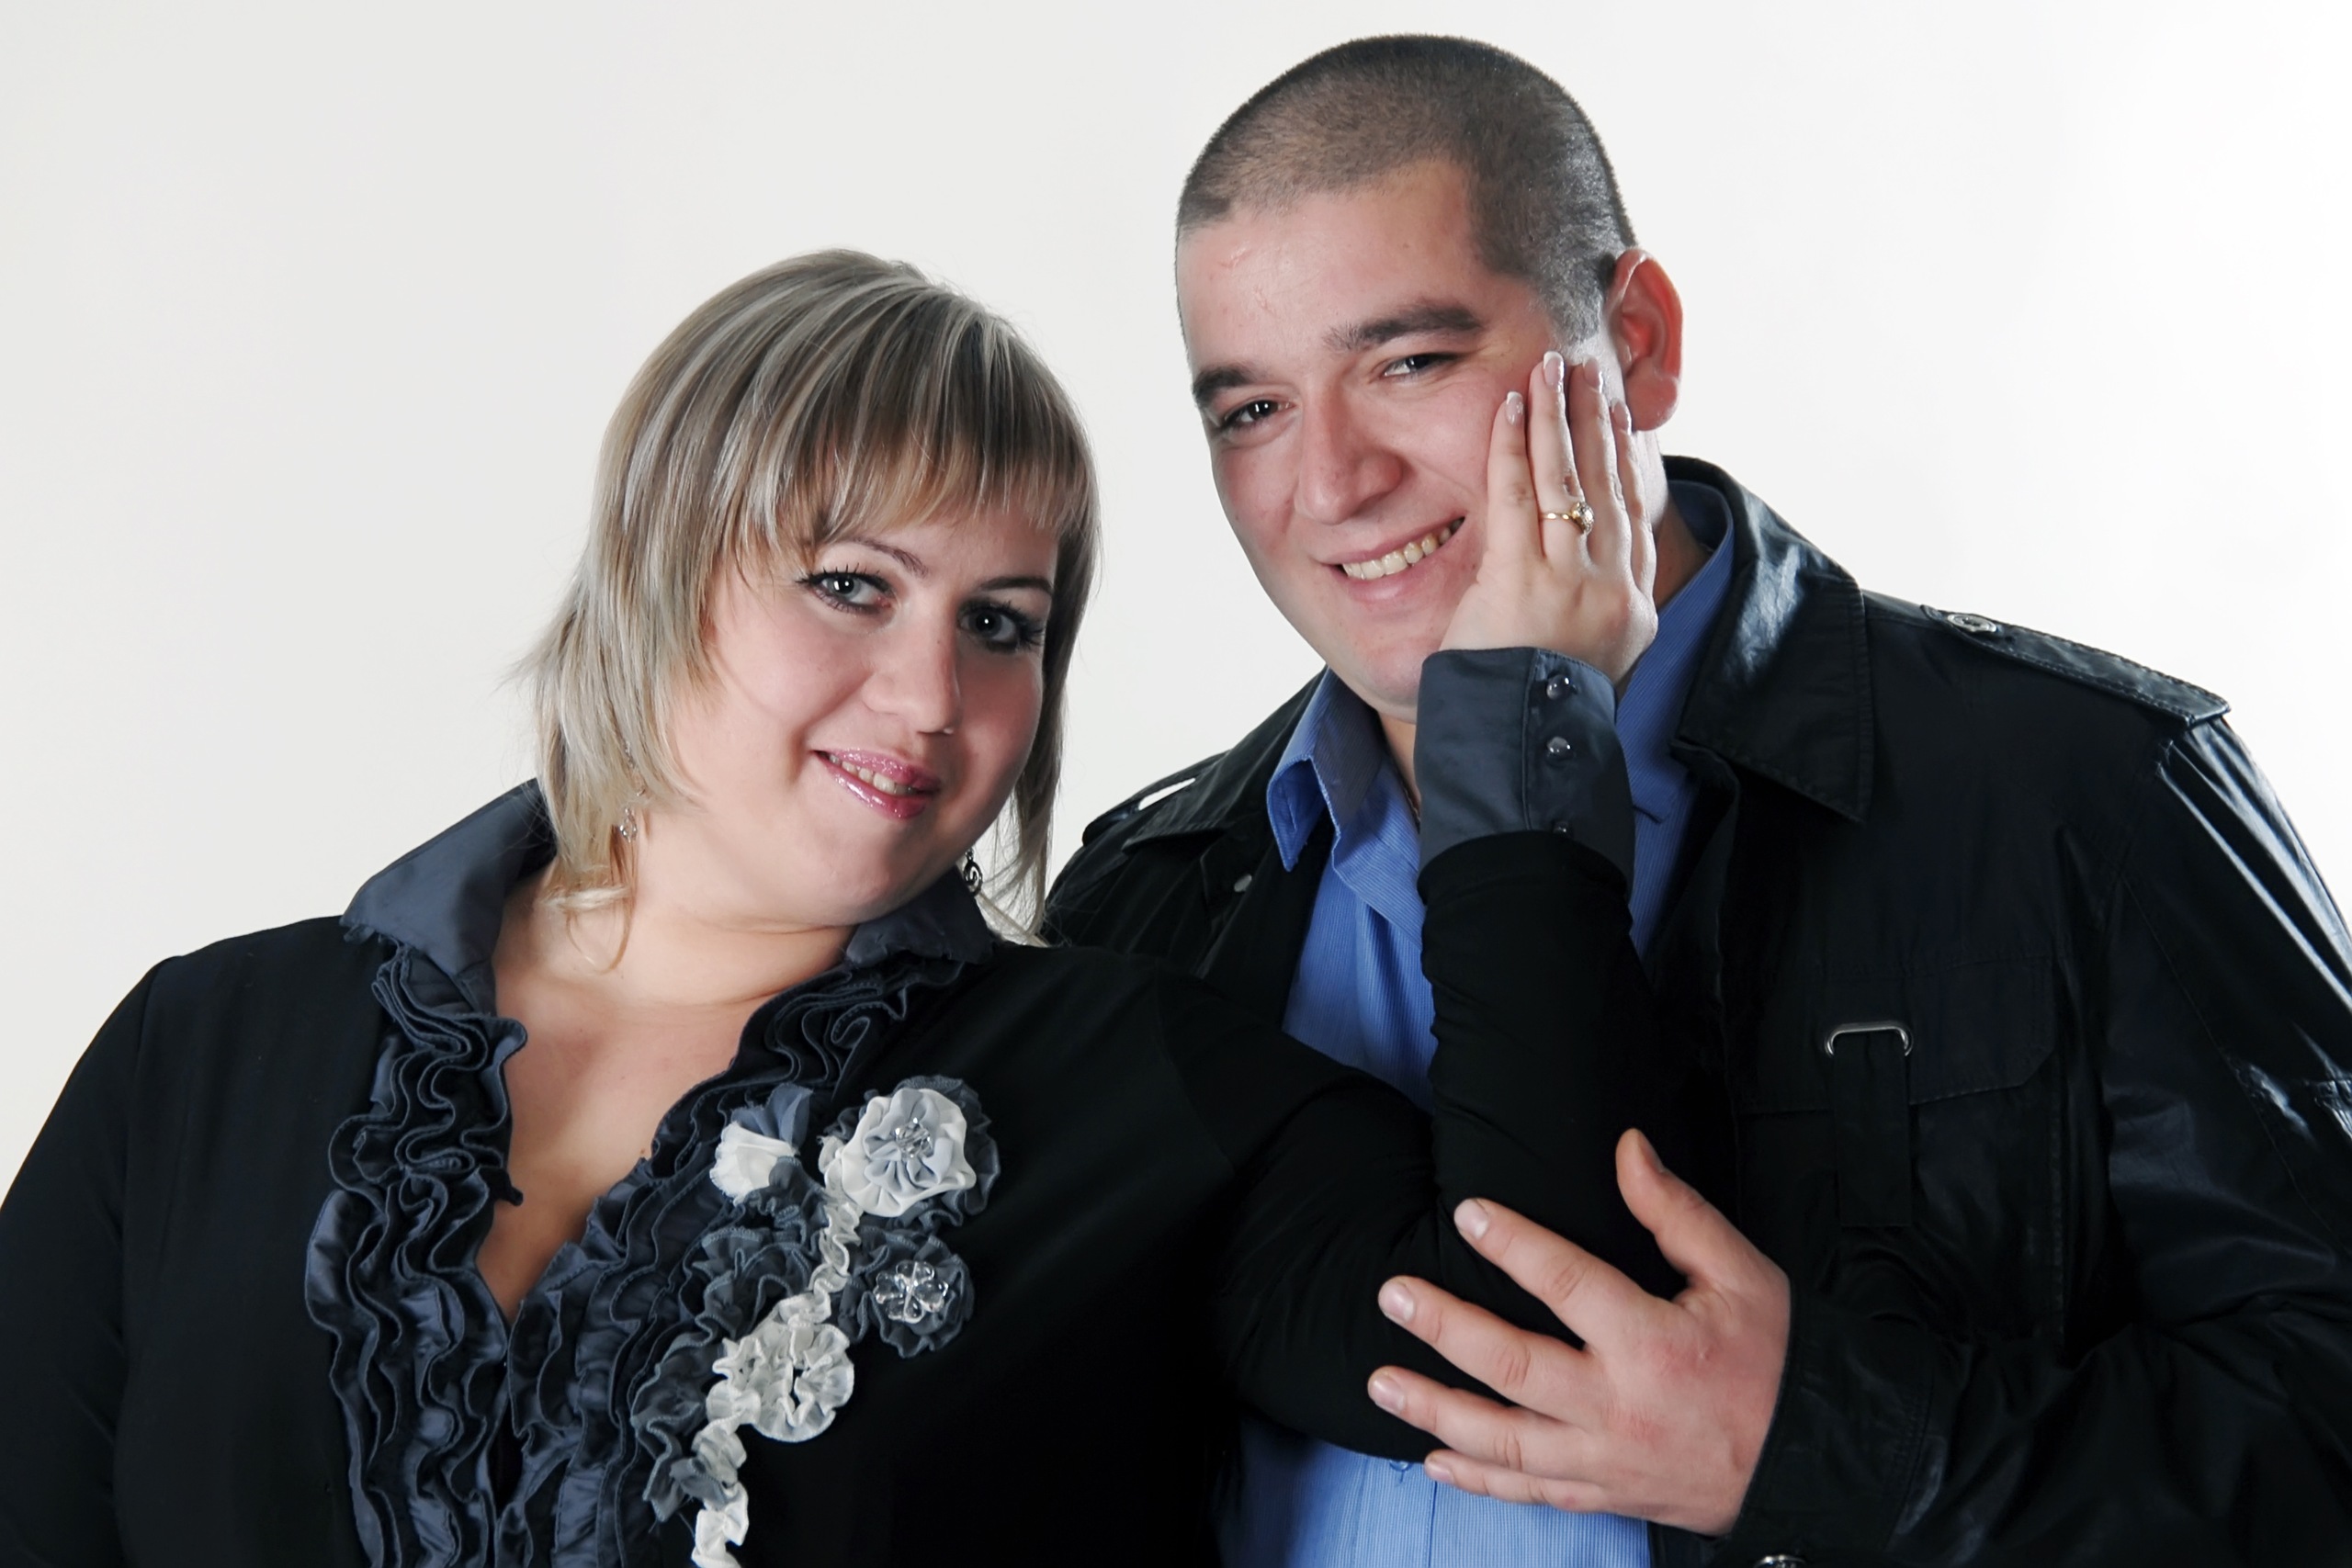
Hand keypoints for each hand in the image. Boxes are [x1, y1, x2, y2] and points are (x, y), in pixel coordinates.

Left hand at [1366, 1130, 1789, 1534]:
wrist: (1822, 1461)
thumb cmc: (1779, 1359)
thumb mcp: (1741, 1274)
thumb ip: (1676, 1212)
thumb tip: (1627, 1148)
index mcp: (1656, 1344)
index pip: (1568, 1285)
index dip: (1514, 1245)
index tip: (1468, 1213)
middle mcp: (1621, 1407)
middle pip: (1515, 1367)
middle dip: (1446, 1331)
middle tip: (1394, 1296)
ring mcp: (1608, 1460)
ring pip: (1506, 1441)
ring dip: (1438, 1412)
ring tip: (1382, 1383)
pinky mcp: (1607, 1494)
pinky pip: (1532, 1492)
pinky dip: (1479, 1481)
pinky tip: (1433, 1461)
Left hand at [1440, 352, 1658, 684]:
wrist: (1524, 752)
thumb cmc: (1539, 710)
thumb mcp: (1589, 658)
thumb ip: (1593, 608)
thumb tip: (1583, 570)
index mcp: (1634, 608)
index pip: (1634, 516)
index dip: (1624, 459)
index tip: (1618, 416)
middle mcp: (1612, 590)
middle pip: (1607, 485)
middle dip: (1596, 421)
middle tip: (1588, 371)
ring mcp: (1569, 584)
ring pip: (1567, 478)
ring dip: (1559, 416)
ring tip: (1551, 369)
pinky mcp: (1521, 581)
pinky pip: (1519, 495)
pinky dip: (1516, 446)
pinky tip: (1513, 408)